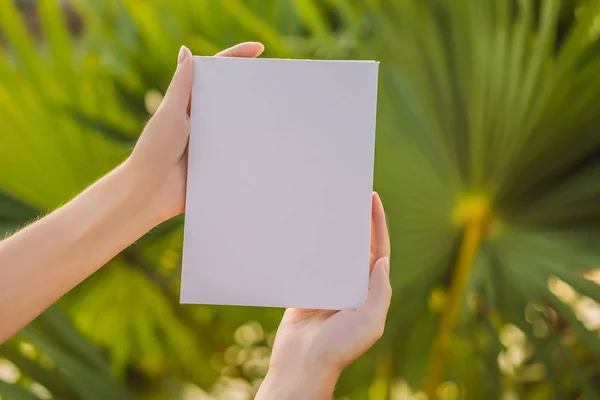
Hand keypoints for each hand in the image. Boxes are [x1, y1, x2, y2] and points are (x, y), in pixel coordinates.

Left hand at [127, 42, 264, 223]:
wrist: (151, 192)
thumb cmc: (154, 150)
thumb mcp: (170, 114)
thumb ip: (181, 86)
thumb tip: (186, 52)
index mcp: (191, 104)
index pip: (215, 74)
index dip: (235, 58)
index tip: (258, 50)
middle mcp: (204, 121)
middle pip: (231, 98)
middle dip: (252, 88)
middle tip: (276, 81)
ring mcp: (213, 143)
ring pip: (239, 126)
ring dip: (256, 120)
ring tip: (279, 112)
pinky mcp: (219, 163)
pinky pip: (240, 153)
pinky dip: (253, 148)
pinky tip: (270, 144)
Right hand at [257, 193, 391, 398]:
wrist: (302, 364)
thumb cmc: (339, 348)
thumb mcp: (369, 322)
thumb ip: (379, 293)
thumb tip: (383, 261)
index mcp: (369, 291)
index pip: (378, 249)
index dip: (377, 224)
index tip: (372, 199)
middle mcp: (352, 285)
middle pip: (356, 245)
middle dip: (356, 221)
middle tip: (350, 195)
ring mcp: (329, 285)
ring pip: (333, 250)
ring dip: (333, 230)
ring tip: (329, 204)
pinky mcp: (307, 287)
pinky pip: (310, 261)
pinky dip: (310, 245)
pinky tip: (306, 228)